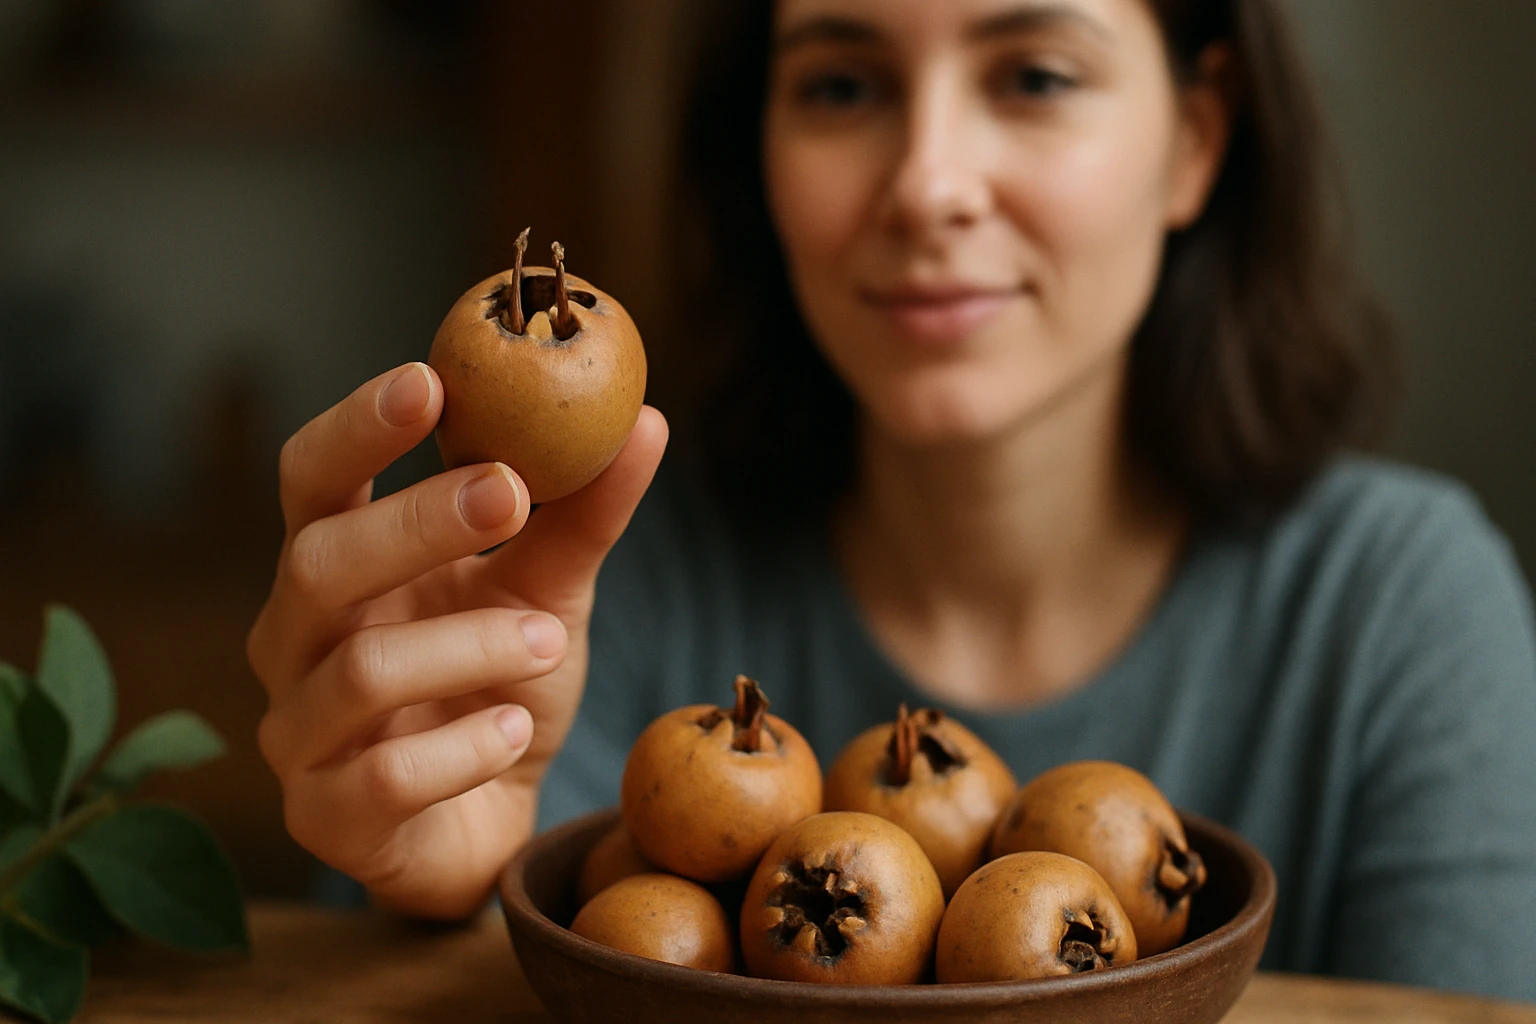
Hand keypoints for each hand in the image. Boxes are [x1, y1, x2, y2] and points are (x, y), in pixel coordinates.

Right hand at [246, 362, 666, 918]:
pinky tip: (513, 733)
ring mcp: (299, 732)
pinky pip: (385, 778)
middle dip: (416, 523)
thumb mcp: (547, 593)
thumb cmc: (499, 685)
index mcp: (335, 564)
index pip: (312, 477)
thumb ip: (581, 516)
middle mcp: (294, 638)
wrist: (490, 821)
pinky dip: (464, 750)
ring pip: (362, 671)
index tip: (430, 382)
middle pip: (318, 560)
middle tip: (509, 491)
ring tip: (549, 640)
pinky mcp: (325, 818)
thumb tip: (646, 421)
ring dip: (469, 645)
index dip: (356, 427)